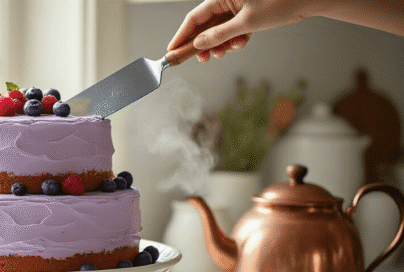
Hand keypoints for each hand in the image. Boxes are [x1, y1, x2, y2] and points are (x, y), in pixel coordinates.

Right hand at [167, 0, 310, 62]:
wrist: (306, 0)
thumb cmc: (281, 2)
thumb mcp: (247, 23)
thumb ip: (220, 35)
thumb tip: (200, 44)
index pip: (194, 18)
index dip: (182, 35)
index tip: (173, 50)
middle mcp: (226, 1)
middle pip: (204, 26)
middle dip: (202, 44)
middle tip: (202, 59)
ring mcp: (236, 8)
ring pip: (218, 31)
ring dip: (219, 45)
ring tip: (224, 52)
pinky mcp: (246, 16)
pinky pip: (231, 32)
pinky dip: (234, 41)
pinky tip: (240, 43)